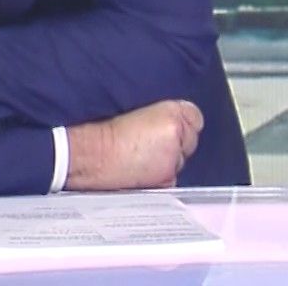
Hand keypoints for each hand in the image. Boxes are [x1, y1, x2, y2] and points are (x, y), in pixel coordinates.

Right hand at [64, 100, 202, 190]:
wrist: (92, 154)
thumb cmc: (108, 131)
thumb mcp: (139, 111)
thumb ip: (163, 116)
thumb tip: (176, 125)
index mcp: (171, 113)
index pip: (195, 117)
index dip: (181, 122)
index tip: (168, 126)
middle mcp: (177, 135)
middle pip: (189, 140)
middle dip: (175, 143)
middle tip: (149, 144)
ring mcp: (173, 158)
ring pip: (180, 160)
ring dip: (168, 160)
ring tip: (143, 158)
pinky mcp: (166, 177)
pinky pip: (171, 177)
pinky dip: (160, 176)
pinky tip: (143, 171)